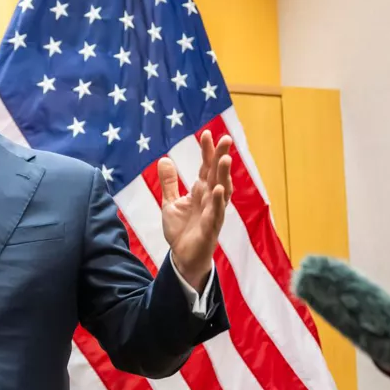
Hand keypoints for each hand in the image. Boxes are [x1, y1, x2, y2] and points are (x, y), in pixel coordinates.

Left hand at [159, 129, 232, 289]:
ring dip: (223, 175)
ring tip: (224, 159)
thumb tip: (164, 159)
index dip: (207, 151)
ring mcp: (212, 213)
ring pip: (221, 191)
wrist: (183, 256)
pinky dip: (217, 202)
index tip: (207, 133)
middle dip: (221, 157)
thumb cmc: (182, 229)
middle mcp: (210, 199)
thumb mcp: (170, 203)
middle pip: (217, 175)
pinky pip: (216, 214)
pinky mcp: (210, 229)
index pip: (206, 167)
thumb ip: (169, 183)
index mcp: (201, 191)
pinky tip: (217, 190)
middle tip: (225, 139)